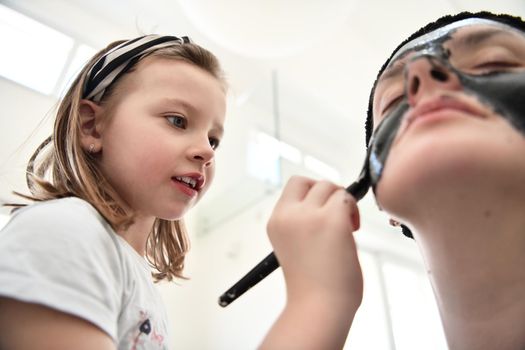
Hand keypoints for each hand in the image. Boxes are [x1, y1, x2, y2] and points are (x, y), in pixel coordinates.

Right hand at [267, 175, 362, 309]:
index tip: (321, 212)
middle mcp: (288, 215)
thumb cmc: (313, 284)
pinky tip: (353, 230)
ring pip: (330, 187)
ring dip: (342, 202)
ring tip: (347, 227)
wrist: (319, 307)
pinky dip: (353, 210)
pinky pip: (347, 199)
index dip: (311, 194)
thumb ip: (302, 223)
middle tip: (336, 216)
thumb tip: (328, 202)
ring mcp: (309, 216)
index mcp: (277, 222)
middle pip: (309, 181)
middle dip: (326, 194)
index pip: (293, 187)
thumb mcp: (295, 245)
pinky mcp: (332, 220)